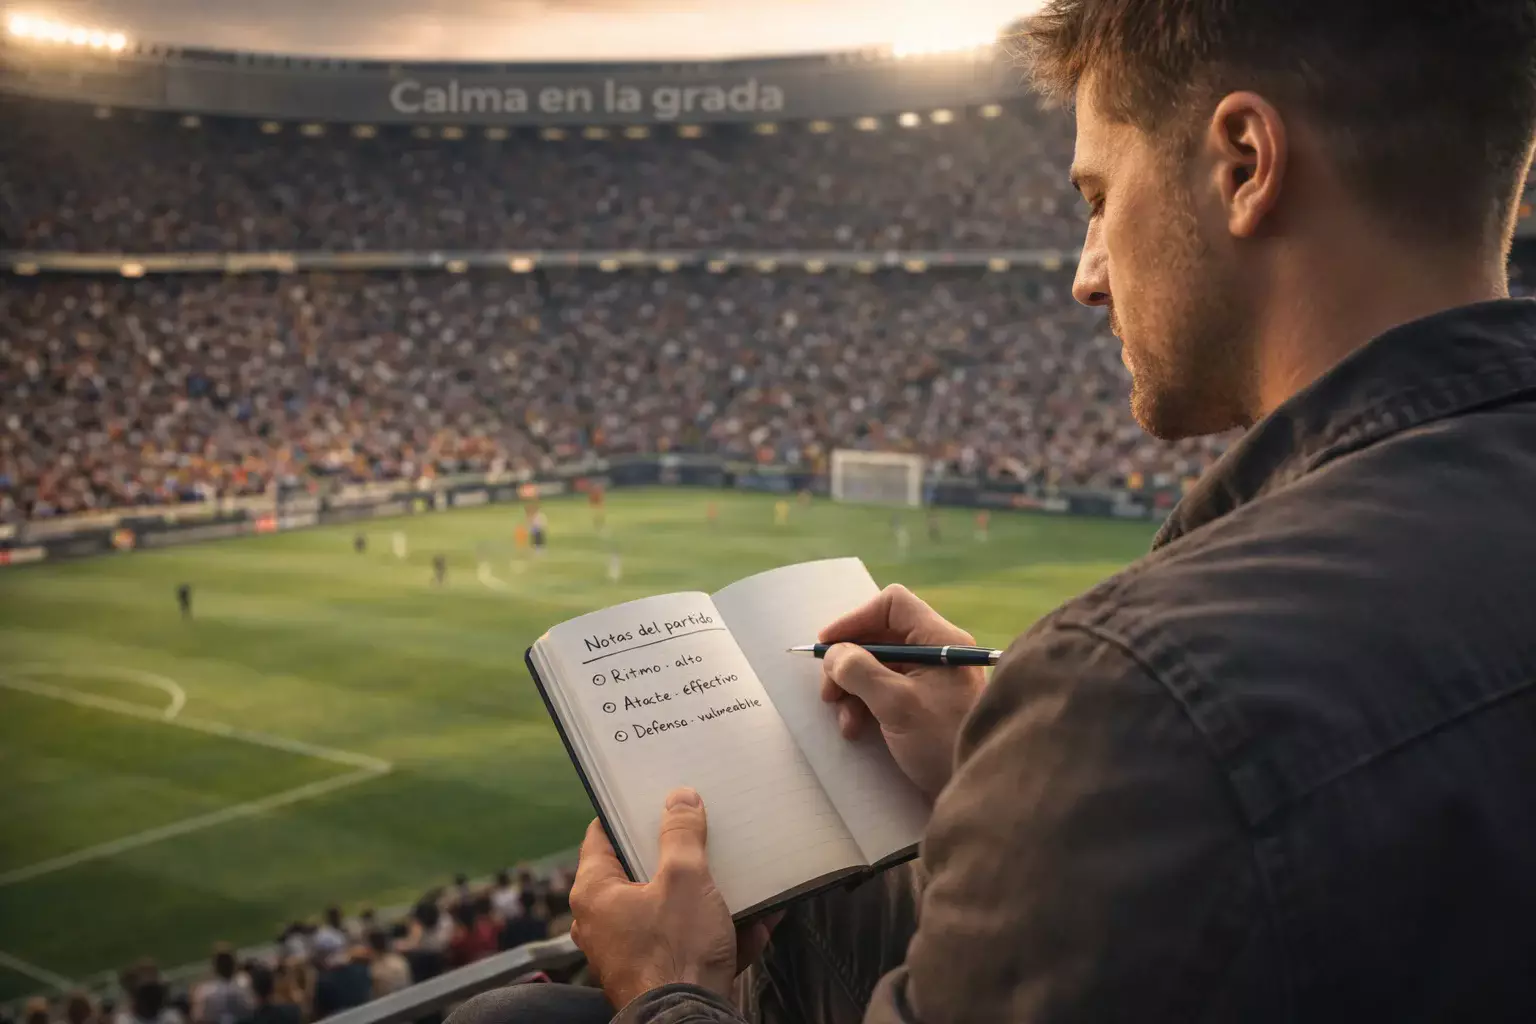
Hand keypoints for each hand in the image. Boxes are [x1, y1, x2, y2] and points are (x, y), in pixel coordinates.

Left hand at [569, 789, 782, 1007]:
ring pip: (670, 907)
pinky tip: (757, 920)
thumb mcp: (685, 879)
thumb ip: (682, 834)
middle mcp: (603, 921)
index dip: (628, 813)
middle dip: (677, 854)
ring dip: (706, 895)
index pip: (601, 835)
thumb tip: (679, 797)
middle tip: (702, 831)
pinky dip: (717, 929)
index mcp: (595, 892)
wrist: (689, 1021)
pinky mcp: (658, 971)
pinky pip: (688, 939)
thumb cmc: (675, 950)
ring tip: (739, 875)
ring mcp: (631, 949)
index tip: (656, 798)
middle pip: (639, 871)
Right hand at [819, 584, 986, 796]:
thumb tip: (834, 653)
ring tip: (844, 718)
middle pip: (880, 637)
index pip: (892, 606)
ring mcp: (931, 679)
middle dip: (849, 662)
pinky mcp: (923, 704)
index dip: (856, 620)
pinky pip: (885, 690)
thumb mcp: (895, 704)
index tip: (829, 645)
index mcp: (940, 641)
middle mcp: (937, 653)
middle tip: (829, 690)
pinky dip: (864, 705)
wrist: (974, 788)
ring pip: (878, 666)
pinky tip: (856, 729)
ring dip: (852, 688)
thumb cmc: (942, 742)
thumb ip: (860, 671)